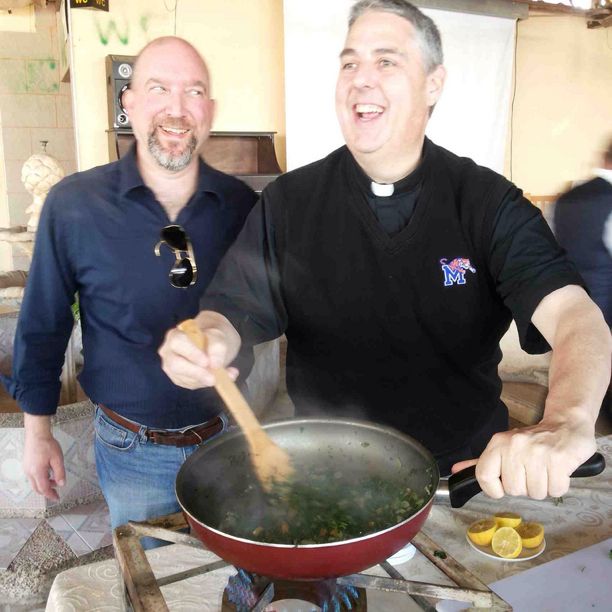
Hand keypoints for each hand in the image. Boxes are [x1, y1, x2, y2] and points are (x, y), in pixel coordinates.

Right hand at [23, 415, 65, 500]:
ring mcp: (26, 469)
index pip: (44, 489)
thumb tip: (62, 484)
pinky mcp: (26, 464)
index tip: (57, 498)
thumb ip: (60, 473)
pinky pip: (32, 476)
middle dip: (47, 492)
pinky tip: (48, 473)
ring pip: (34, 483)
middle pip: (37, 488)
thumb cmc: (48, 445)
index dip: (51, 495)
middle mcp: (29, 473)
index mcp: (37, 472)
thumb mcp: (57, 459)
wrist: (36, 434)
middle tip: (56, 492)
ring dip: (44, 484)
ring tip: (55, 480)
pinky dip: (40, 479)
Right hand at [159, 311, 240, 388]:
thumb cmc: (212, 337)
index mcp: (175, 335)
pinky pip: (192, 384)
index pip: (178, 343)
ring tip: (226, 373)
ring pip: (185, 378)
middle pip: (175, 365)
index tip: (206, 362)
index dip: (191, 353)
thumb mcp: (218, 336)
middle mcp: (169, 352)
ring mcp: (171, 368)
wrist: (213, 345)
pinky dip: (208, 382)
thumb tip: (215, 365)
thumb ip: (217, 347)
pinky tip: (220, 377)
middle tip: (213, 379)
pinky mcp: (180, 379)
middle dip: (196, 373)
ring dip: (206, 379)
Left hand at [451, 416, 596, 499]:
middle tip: (532, 472)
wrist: (566, 424)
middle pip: (513, 490)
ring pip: (535, 493)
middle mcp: (514, 446)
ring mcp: (537, 452)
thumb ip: (481, 461)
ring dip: (543, 487)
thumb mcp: (504, 446)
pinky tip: (558, 471)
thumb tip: (456, 470)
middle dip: (525, 487)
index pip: (484, 476)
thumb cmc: (533, 440)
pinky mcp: (559, 460)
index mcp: (498, 443)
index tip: (504, 486)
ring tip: (545, 470)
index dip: (493, 489)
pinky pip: (555, 490)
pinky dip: (559, 486)